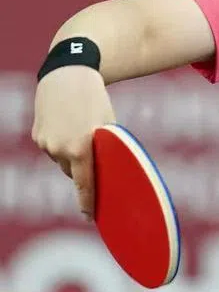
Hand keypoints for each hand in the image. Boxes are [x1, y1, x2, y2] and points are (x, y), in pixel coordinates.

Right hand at [32, 66, 115, 219]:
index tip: (90, 216)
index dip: (87, 202)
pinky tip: (66, 123)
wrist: (67, 75)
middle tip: (92, 151)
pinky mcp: (36, 136)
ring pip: (62, 159)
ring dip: (71, 152)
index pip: (85, 184)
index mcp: (81, 148)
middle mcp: (59, 150)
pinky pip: (52, 147)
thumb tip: (103, 172)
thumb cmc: (95, 100)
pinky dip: (60, 141)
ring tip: (79, 128)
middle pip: (74, 172)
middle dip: (83, 166)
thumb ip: (105, 148)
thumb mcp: (108, 124)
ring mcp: (45, 143)